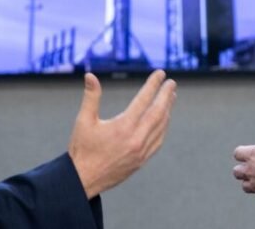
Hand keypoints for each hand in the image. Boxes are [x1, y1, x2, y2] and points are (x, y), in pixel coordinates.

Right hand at [68, 70, 176, 198]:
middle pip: (158, 112)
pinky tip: (164, 119)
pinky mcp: (142, 160)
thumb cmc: (82, 149)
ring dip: (167, 110)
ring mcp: (141, 151)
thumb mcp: (83, 121)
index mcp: (123, 127)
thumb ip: (91, 97)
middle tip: (171, 83)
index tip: (160, 73)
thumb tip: (90, 75)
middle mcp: (136, 139)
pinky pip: (158, 140)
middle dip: (166, 95)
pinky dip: (163, 126)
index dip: (153, 85)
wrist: (84, 180)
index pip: (144, 100)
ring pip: (161, 126)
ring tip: (171, 97)